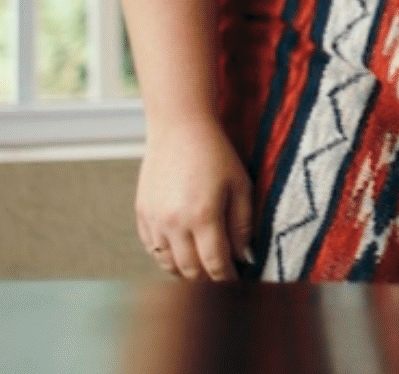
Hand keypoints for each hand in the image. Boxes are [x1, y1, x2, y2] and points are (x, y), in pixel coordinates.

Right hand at [136, 113, 252, 279]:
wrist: (179, 129)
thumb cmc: (216, 154)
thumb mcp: (240, 184)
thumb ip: (243, 223)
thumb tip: (243, 256)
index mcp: (203, 216)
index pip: (215, 264)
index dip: (227, 278)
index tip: (236, 282)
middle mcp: (175, 224)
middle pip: (190, 270)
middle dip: (207, 281)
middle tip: (220, 280)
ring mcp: (154, 221)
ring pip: (168, 264)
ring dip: (185, 273)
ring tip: (201, 272)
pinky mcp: (142, 215)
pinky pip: (152, 249)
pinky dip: (166, 258)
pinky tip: (180, 254)